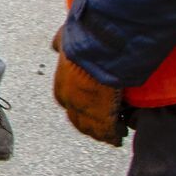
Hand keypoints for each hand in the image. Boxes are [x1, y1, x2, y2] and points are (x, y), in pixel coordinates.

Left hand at [51, 30, 127, 146]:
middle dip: (89, 123)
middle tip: (101, 127)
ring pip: (93, 128)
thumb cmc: (84, 40)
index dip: (79, 106)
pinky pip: (107, 131)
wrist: (100, 49)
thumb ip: (61, 43)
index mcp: (62, 87)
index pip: (68, 103)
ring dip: (101, 132)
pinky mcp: (104, 117)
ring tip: (112, 134)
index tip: (89, 107)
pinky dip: (113, 134)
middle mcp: (71, 102)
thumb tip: (56, 44)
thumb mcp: (66, 39)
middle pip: (79, 120)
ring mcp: (87, 112)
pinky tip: (119, 136)